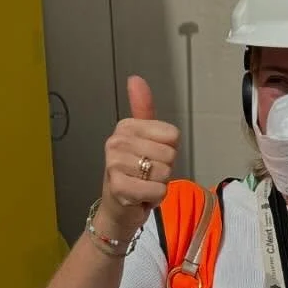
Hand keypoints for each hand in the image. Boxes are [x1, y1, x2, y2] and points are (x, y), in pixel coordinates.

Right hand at [96, 76, 181, 241]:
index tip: (151, 159)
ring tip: (143, 186)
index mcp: (126, 126)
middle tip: (146, 176)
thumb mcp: (143, 140)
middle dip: (164, 171)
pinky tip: (140, 197)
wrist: (118, 209)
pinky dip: (154, 198)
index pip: (172, 135)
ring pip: (164, 173)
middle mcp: (117, 141)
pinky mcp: (119, 186)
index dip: (168, 152)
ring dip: (159, 185)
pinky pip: (158, 190)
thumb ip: (143, 110)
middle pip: (170, 154)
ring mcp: (115, 163)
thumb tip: (135, 78)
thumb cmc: (135, 175)